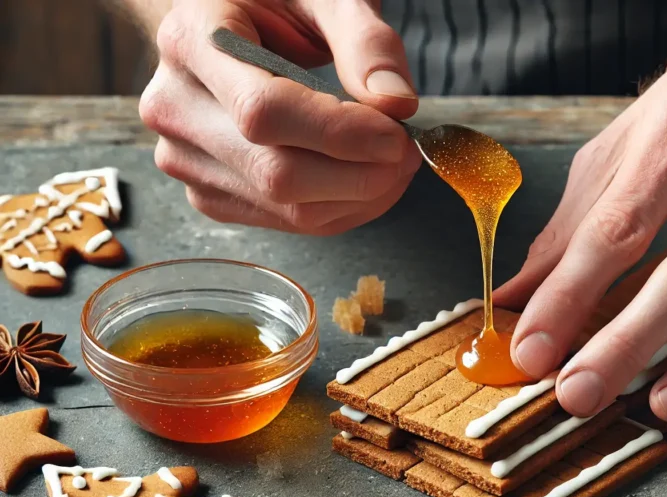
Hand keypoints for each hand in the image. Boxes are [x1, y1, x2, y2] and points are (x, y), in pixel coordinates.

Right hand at [139, 0, 421, 234]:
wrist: (229, 21)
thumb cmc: (277, 2)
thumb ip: (365, 42)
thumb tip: (397, 104)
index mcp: (191, 40)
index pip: (264, 112)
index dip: (339, 134)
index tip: (396, 134)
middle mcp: (175, 106)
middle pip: (277, 172)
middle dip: (362, 173)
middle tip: (409, 150)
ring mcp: (185, 158)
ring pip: (288, 207)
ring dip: (361, 196)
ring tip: (394, 162)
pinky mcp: (209, 194)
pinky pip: (288, 221)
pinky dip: (343, 209)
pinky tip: (365, 178)